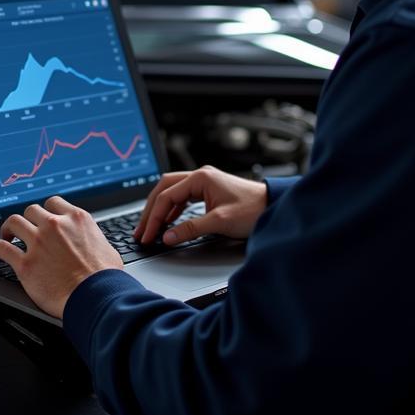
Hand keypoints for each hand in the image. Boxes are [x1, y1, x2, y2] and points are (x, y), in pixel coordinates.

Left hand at [0, 196, 123, 319]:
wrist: (95, 297)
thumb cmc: (105, 277)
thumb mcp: (106, 247)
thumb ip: (92, 239)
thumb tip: (92, 243)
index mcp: (76, 219)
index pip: (53, 203)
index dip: (46, 211)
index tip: (42, 218)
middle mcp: (55, 226)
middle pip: (31, 210)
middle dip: (27, 219)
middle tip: (24, 228)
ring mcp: (38, 243)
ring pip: (14, 222)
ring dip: (8, 229)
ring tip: (6, 235)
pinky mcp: (25, 265)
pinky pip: (2, 248)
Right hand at [134, 165, 267, 246]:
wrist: (273, 207)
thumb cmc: (252, 210)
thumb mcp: (219, 222)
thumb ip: (190, 229)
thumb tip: (167, 237)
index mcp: (200, 178)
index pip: (167, 196)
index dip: (153, 218)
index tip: (147, 235)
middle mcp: (200, 176)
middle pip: (164, 189)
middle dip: (151, 211)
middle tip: (141, 231)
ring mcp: (204, 182)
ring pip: (172, 193)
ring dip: (160, 210)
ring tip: (150, 228)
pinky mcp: (209, 191)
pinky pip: (183, 197)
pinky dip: (172, 210)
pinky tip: (168, 222)